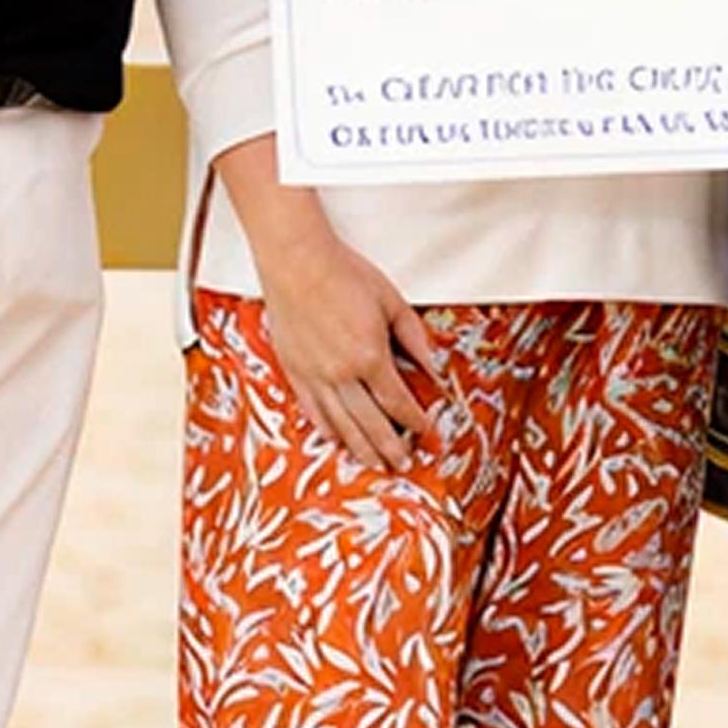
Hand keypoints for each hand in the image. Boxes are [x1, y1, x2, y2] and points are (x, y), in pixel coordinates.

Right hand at [255, 222, 439, 467]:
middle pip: (371, 424)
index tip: (426, 432)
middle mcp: (341, 373)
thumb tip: (432, 366)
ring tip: (375, 464)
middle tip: (404, 465)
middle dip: (391, 448)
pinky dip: (328, 431)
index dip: (415, 422)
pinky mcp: (294, 372)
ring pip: (341, 425)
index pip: (398, 403)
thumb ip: (414, 338)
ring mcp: (315, 376)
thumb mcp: (392, 302)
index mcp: (370, 356)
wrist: (297, 262)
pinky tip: (337, 441)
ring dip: (361, 449)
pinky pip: (313, 412)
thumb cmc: (343, 274)